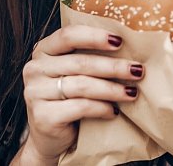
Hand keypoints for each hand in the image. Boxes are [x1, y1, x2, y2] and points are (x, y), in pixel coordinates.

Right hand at [14, 25, 144, 164]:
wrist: (49, 138)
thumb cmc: (68, 99)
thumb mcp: (73, 72)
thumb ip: (88, 56)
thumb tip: (128, 45)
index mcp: (43, 50)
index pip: (68, 35)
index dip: (95, 36)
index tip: (120, 41)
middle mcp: (35, 69)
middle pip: (80, 62)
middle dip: (113, 66)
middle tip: (137, 70)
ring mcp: (35, 93)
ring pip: (82, 85)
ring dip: (112, 88)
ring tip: (131, 92)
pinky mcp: (43, 116)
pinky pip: (80, 107)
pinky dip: (102, 108)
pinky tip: (114, 111)